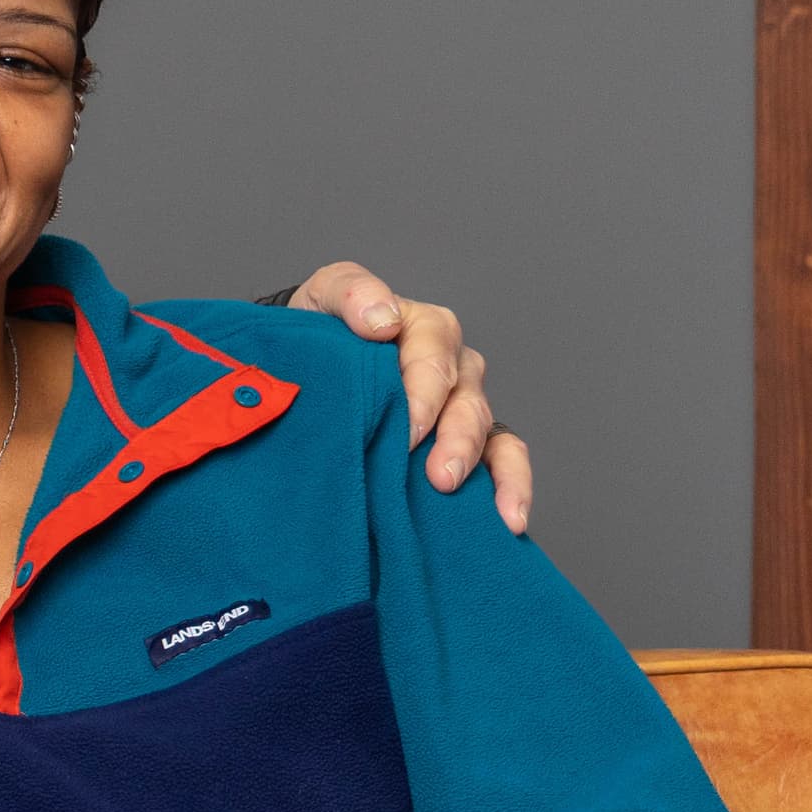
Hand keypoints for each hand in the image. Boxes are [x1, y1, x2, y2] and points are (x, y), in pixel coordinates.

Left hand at [282, 261, 531, 533]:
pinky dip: (511, 486)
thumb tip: (383, 320)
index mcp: (421, 327)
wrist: (301, 375)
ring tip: (454, 493)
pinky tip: (508, 519)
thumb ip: (350, 292)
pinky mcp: (464, 443)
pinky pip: (503, 459)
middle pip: (464, 396)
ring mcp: (460, 406)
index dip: (424, 391)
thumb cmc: (316, 338)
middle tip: (436, 475)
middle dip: (454, 437)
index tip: (407, 431)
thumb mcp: (320, 299)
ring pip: (485, 428)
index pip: (435, 349)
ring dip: (476, 463)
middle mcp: (449, 365)